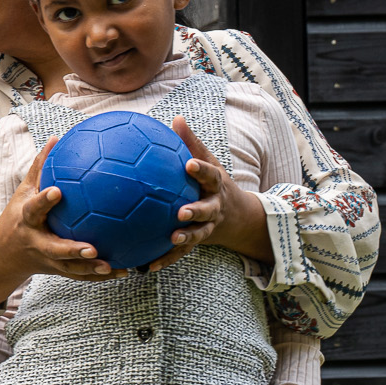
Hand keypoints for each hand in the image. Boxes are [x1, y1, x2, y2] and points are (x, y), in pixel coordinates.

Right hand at [0, 137, 113, 284]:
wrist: (3, 256)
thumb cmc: (17, 216)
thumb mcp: (23, 191)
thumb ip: (40, 167)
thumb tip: (56, 138)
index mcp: (27, 220)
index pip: (34, 209)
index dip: (44, 201)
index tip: (58, 192)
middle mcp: (37, 242)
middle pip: (55, 249)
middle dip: (72, 249)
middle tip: (92, 248)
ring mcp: (48, 260)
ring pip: (70, 268)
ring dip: (91, 269)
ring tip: (112, 265)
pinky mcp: (58, 270)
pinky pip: (80, 275)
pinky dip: (101, 275)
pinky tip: (124, 271)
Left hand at [140, 117, 271, 272]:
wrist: (236, 217)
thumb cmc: (214, 183)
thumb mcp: (209, 161)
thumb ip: (192, 143)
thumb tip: (175, 118)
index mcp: (215, 185)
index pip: (210, 175)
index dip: (201, 170)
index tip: (189, 165)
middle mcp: (214, 207)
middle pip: (207, 210)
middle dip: (196, 212)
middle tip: (182, 212)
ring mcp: (208, 227)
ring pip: (198, 235)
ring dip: (186, 239)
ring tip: (172, 239)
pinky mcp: (198, 242)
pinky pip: (182, 253)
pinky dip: (167, 259)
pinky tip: (149, 266)